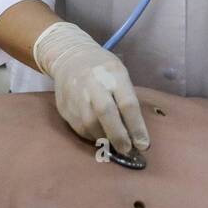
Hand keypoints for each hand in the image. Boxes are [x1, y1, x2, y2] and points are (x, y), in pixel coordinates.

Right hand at [33, 21, 148, 154]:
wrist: (70, 57)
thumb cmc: (103, 69)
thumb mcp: (120, 74)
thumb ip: (126, 99)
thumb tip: (136, 132)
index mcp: (114, 75)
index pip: (127, 103)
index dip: (136, 126)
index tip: (144, 144)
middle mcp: (93, 85)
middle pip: (106, 114)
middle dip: (118, 136)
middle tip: (127, 150)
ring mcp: (76, 95)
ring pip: (89, 124)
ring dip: (104, 139)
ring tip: (114, 145)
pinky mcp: (64, 107)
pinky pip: (79, 128)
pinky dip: (91, 136)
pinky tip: (99, 137)